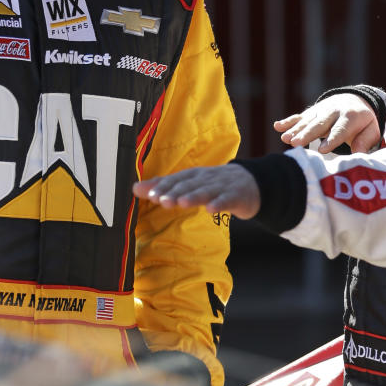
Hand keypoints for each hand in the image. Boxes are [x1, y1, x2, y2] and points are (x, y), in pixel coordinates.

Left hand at [133, 164, 260, 218]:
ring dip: (193, 196)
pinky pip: (227, 200)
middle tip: (161, 200)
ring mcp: (221, 186)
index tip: (150, 194)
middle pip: (188, 185)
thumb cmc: (214, 185)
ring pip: (206, 191)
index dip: (163, 186)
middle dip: (174, 192)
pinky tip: (211, 210)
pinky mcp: (235, 196)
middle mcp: (205, 178)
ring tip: (181, 203)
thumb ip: (163, 187)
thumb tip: (135, 188)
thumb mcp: (189, 184)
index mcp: (193, 175)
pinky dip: (219, 203)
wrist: (250, 184)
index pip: (175, 180)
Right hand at [273, 93, 379, 153]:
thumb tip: (359, 154)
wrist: (353, 100)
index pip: (340, 129)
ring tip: (286, 139)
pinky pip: (299, 117)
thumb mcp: (371, 129)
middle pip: (320, 125)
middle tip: (297, 143)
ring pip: (307, 121)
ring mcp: (321, 111)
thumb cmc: (363, 122)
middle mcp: (333, 112)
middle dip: (308, 134)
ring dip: (296, 130)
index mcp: (351, 117)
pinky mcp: (311, 112)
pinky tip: (277, 126)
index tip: (322, 150)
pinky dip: (288, 121)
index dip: (332, 139)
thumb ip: (365, 141)